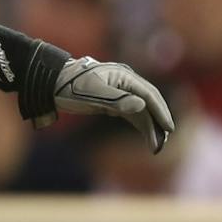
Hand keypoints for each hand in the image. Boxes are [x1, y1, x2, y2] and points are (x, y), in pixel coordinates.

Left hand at [40, 57, 175, 153]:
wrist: (53, 84)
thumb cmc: (71, 87)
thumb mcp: (93, 94)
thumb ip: (117, 100)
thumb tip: (141, 106)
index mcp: (124, 76)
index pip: (148, 94)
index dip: (160, 111)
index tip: (168, 128)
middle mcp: (126, 82)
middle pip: (149, 103)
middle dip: (158, 122)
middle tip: (163, 142)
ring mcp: (122, 91)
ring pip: (143, 110)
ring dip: (151, 127)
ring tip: (156, 146)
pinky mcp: (116, 101)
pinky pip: (134, 114)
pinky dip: (141, 125)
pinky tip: (148, 138)